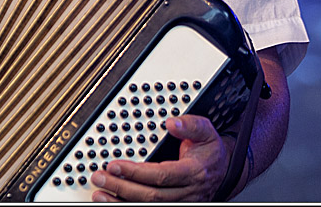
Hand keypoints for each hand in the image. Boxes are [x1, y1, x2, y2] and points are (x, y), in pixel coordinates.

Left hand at [90, 114, 240, 201]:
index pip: (160, 176)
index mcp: (193, 172)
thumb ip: (190, 125)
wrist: (222, 171)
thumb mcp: (206, 132)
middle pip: (150, 196)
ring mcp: (180, 204)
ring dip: (120, 203)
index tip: (114, 165)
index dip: (135, 172)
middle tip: (100, 176)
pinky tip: (112, 203)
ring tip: (99, 195)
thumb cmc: (209, 152)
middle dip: (121, 187)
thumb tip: (172, 123)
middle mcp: (186, 194)